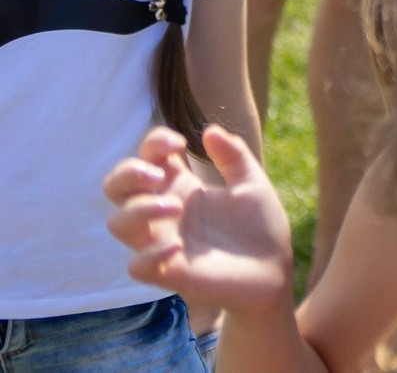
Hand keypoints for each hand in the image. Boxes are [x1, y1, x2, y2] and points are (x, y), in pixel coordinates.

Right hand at [102, 126, 295, 314]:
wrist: (274, 271)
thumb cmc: (260, 226)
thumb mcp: (252, 183)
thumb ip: (234, 156)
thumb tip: (209, 130)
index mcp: (181, 186)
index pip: (148, 157)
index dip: (153, 143)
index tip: (180, 143)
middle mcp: (164, 212)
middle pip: (116, 187)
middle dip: (128, 173)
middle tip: (159, 176)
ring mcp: (162, 242)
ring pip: (117, 223)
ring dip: (139, 209)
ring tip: (176, 207)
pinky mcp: (168, 273)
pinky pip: (137, 266)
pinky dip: (150, 254)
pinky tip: (179, 246)